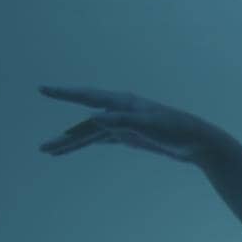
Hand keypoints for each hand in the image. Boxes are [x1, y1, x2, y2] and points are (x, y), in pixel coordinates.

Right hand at [37, 87, 228, 167]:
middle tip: (43, 148)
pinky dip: (86, 144)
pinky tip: (72, 148)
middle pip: (85, 124)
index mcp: (123, 103)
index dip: (64, 94)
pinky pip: (101, 139)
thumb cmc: (177, 130)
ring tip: (50, 152)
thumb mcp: (150, 125)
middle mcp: (120, 111)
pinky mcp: (129, 136)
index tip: (43, 89)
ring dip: (71, 143)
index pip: (87, 97)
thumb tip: (92, 119)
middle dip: (65, 136)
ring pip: (91, 134)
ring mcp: (123, 124)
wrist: (198, 142)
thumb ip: (122, 121)